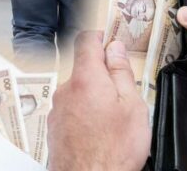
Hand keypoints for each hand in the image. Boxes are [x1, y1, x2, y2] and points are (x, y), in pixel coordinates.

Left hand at [48, 32, 149, 170]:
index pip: (86, 40)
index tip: (113, 43)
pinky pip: (72, 111)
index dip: (101, 37)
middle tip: (123, 95)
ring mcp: (57, 109)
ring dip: (94, 98)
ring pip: (79, 92)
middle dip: (103, 76)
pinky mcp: (54, 127)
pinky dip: (85, 115)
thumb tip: (115, 48)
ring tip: (113, 122)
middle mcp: (66, 89)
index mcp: (86, 78)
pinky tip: (99, 133)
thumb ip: (122, 72)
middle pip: (84, 69)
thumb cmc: (114, 150)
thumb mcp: (132, 106)